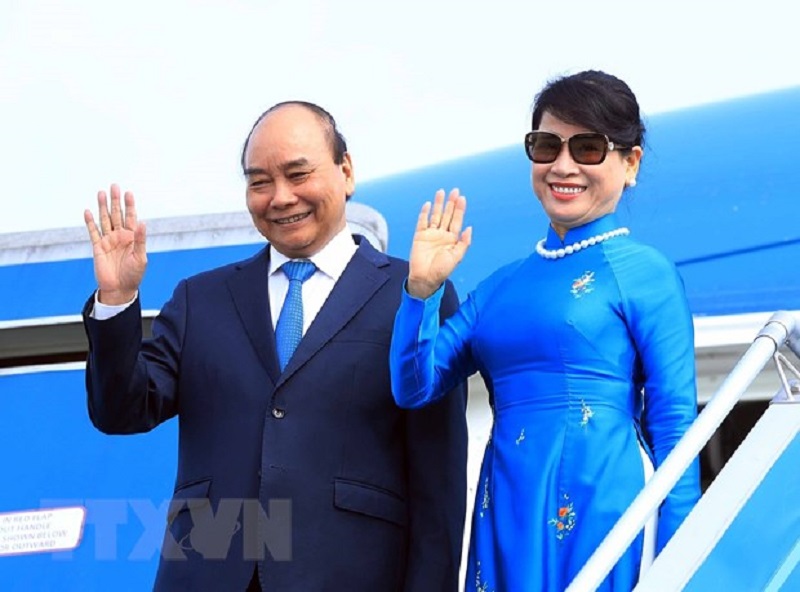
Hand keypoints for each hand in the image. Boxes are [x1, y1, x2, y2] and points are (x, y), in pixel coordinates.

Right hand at [84, 184, 146, 304]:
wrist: (120, 289)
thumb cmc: (133, 275)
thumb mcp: (140, 257)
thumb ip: (140, 239)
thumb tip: (143, 222)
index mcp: (133, 237)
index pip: (131, 217)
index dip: (129, 205)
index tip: (128, 192)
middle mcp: (120, 236)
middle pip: (116, 214)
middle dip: (115, 201)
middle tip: (114, 186)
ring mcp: (108, 240)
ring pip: (104, 220)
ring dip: (102, 207)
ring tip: (101, 193)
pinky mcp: (98, 247)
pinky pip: (93, 232)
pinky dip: (90, 222)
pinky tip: (88, 211)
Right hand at [407, 188, 471, 298]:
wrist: (425, 279)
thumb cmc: (442, 271)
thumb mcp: (457, 257)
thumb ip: (464, 243)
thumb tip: (469, 228)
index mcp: (452, 239)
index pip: (456, 220)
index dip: (459, 209)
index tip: (462, 198)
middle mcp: (442, 234)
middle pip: (447, 215)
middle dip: (451, 203)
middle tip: (454, 191)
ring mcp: (430, 234)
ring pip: (435, 215)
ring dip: (438, 204)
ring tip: (441, 192)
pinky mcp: (419, 236)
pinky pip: (422, 222)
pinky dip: (424, 213)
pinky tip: (428, 204)